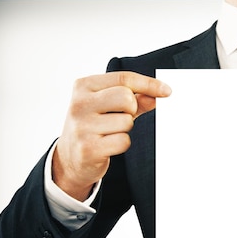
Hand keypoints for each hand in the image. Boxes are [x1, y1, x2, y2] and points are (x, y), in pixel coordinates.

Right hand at [53, 71, 171, 200]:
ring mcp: (82, 126)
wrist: (70, 158)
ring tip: (109, 132)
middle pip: (126, 98)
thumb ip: (134, 99)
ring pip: (127, 121)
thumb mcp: (108, 107)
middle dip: (132, 109)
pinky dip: (122, 144)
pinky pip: (123, 141)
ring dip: (125, 129)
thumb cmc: (93, 127)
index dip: (149, 84)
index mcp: (83, 86)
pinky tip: (108, 145)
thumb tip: (157, 95)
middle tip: (121, 117)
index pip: (123, 79)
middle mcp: (79, 104)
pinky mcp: (88, 148)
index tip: (167, 91)